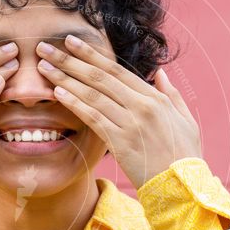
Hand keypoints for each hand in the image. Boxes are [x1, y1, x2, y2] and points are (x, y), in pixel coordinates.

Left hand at [35, 34, 201, 188]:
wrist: (182, 187)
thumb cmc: (184, 156)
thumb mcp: (185, 120)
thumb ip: (171, 94)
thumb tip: (160, 72)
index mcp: (154, 97)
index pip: (116, 69)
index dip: (90, 54)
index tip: (71, 42)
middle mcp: (141, 106)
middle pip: (99, 77)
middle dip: (70, 60)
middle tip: (45, 48)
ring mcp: (130, 123)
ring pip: (92, 95)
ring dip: (65, 79)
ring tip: (43, 68)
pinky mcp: (120, 142)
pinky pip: (93, 118)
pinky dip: (74, 104)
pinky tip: (57, 93)